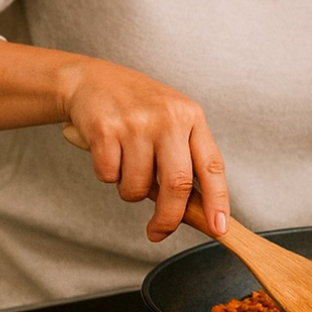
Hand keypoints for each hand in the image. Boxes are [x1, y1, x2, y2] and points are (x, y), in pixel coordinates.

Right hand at [60, 57, 228, 241]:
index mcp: (193, 118)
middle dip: (169, 218)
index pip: (212, 166)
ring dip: (131, 190)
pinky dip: (107, 174)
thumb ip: (186, 157)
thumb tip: (197, 211)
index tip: (219, 228)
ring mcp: (137, 124)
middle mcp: (169, 119)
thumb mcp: (173, 121)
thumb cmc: (139, 109)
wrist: (92, 80)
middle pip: (177, 185)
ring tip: (127, 164)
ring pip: (138, 187)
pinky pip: (109, 176)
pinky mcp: (105, 130)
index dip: (218, 200)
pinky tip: (108, 152)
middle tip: (158, 232)